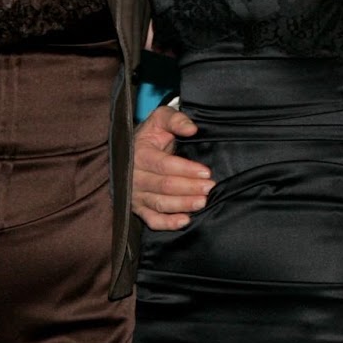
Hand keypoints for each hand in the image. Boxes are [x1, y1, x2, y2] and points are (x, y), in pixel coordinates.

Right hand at [131, 105, 212, 229]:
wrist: (133, 150)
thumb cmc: (152, 134)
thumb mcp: (161, 119)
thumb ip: (176, 119)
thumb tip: (191, 129)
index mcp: (139, 154)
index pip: (164, 165)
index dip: (186, 170)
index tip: (206, 172)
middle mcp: (134, 176)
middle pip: (164, 186)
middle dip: (189, 188)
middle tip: (209, 188)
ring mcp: (135, 194)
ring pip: (159, 204)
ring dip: (182, 205)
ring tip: (202, 202)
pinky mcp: (138, 208)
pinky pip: (152, 220)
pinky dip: (167, 223)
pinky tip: (185, 221)